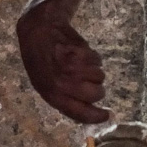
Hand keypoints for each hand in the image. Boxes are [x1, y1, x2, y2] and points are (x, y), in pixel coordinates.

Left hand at [16, 4, 109, 123]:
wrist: (39, 30)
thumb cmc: (42, 59)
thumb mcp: (46, 83)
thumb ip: (65, 98)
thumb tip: (89, 111)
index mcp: (51, 94)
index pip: (78, 112)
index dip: (95, 116)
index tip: (108, 116)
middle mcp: (61, 84)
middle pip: (96, 95)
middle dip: (98, 89)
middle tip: (91, 81)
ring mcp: (71, 68)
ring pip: (100, 77)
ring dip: (94, 71)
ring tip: (80, 62)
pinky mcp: (79, 53)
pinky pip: (98, 61)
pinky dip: (92, 57)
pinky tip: (79, 52)